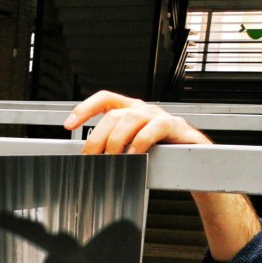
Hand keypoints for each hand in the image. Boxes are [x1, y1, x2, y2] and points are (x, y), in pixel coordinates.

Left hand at [65, 90, 259, 260]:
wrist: (193, 162)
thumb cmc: (161, 154)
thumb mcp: (132, 149)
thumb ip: (113, 149)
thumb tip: (88, 161)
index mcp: (130, 111)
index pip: (105, 100)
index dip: (85, 108)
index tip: (68, 124)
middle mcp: (143, 109)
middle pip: (114, 115)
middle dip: (98, 137)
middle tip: (91, 158)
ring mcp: (159, 116)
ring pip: (131, 119)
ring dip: (117, 141)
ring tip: (113, 158)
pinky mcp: (174, 126)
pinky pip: (154, 129)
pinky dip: (140, 142)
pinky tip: (134, 155)